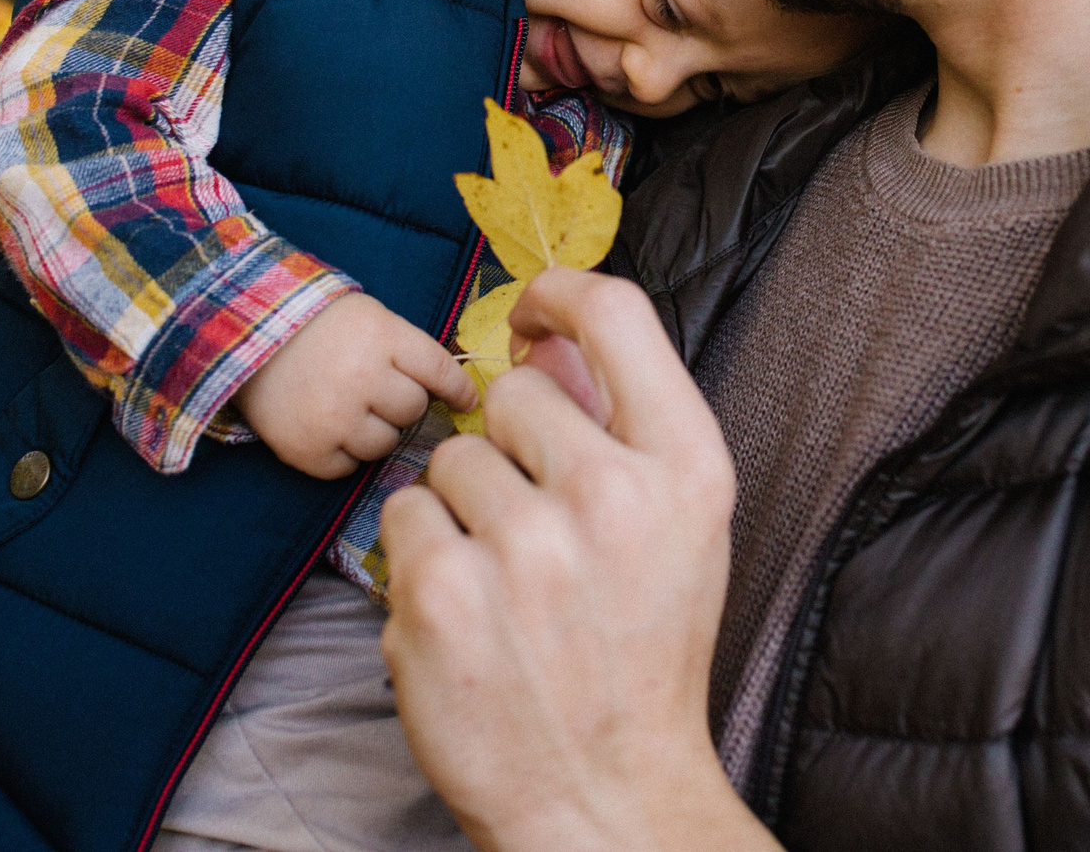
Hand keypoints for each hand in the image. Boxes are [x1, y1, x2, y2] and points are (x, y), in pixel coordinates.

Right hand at [237, 290, 479, 479]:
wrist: (245, 334)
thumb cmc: (319, 326)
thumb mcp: (372, 318)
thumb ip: (411, 351)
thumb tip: (458, 394)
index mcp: (382, 337)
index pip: (440, 371)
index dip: (457, 389)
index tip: (465, 401)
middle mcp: (361, 378)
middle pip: (413, 410)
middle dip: (401, 402)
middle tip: (374, 388)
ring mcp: (333, 417)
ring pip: (384, 444)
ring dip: (374, 430)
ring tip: (347, 405)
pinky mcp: (305, 449)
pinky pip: (348, 469)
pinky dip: (342, 453)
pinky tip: (326, 427)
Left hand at [378, 268, 772, 851]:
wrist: (606, 795)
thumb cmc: (641, 657)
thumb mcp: (680, 533)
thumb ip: (624, 431)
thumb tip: (548, 345)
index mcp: (687, 469)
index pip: (618, 313)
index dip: (561, 294)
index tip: (532, 313)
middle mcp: (610, 495)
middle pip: (514, 393)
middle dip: (510, 448)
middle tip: (536, 531)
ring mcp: (521, 546)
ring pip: (450, 459)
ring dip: (462, 510)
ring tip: (505, 585)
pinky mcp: (440, 593)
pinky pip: (402, 516)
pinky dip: (420, 559)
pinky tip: (466, 615)